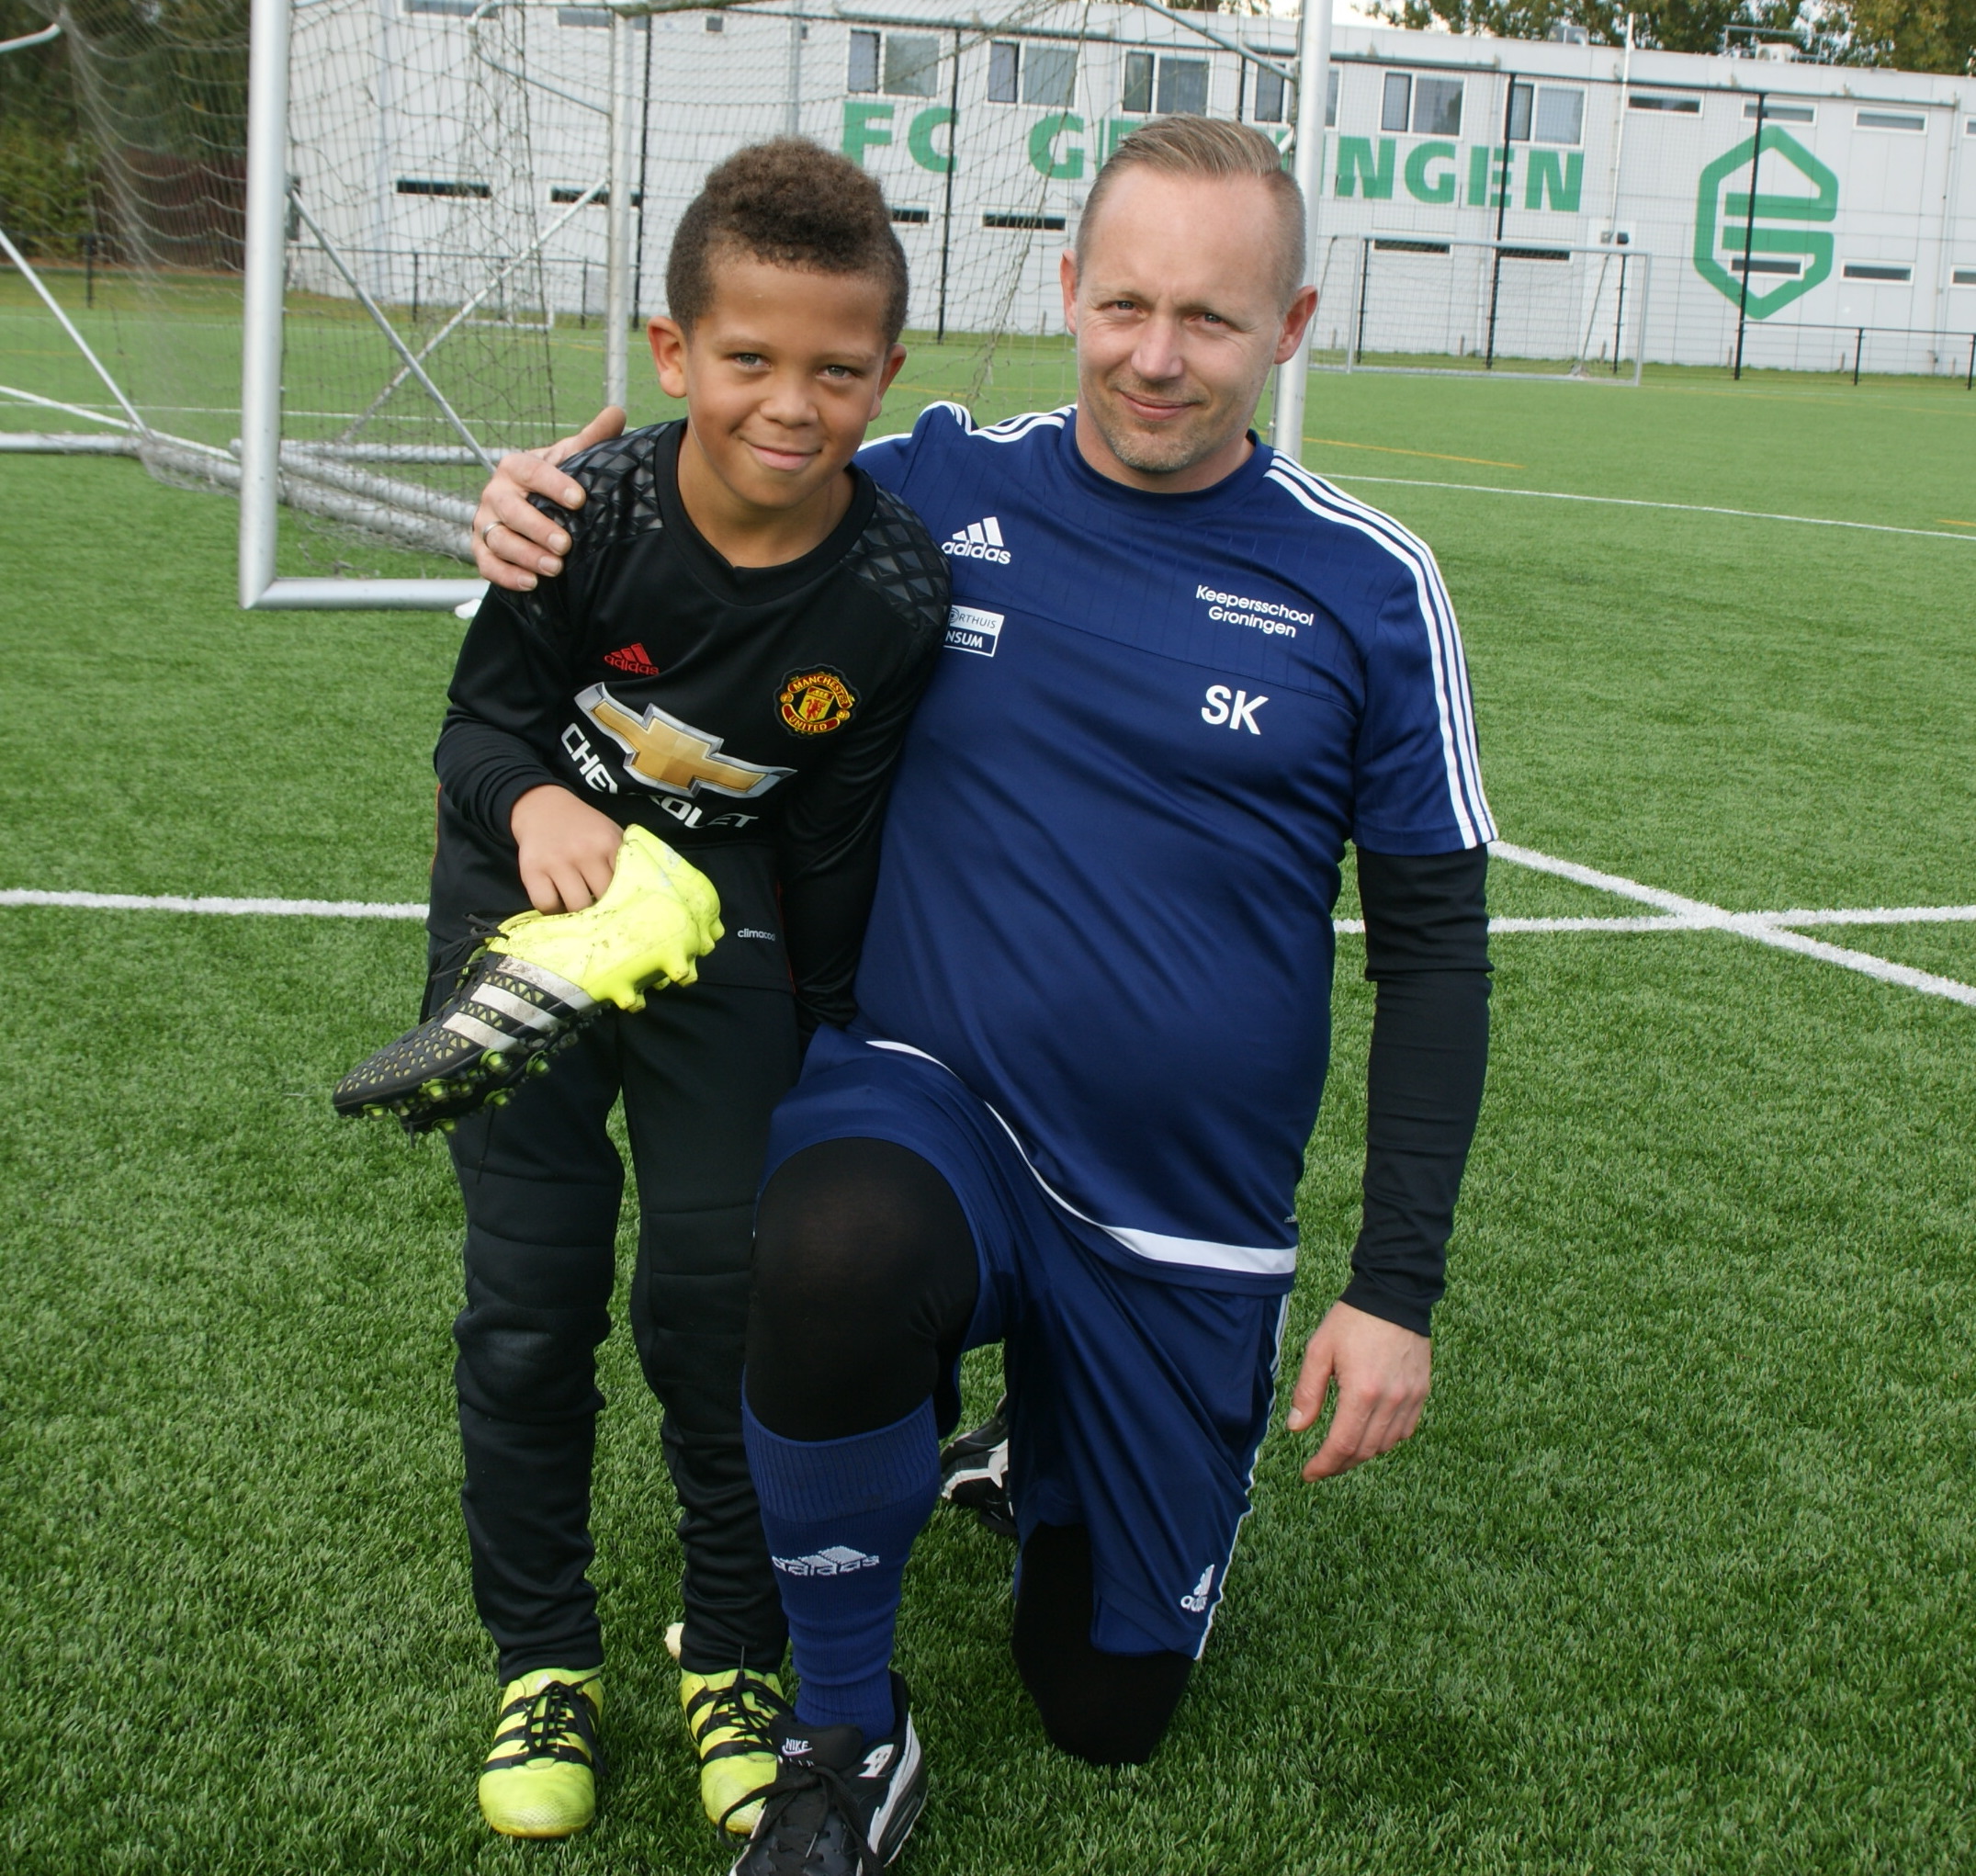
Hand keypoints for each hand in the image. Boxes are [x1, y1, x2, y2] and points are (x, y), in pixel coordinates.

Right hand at [474, 406, 626, 590]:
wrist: (528, 508)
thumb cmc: (553, 483)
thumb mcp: (570, 459)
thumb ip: (591, 440)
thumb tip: (616, 412)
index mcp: (515, 467)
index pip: (530, 471)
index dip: (553, 485)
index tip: (579, 499)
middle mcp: (496, 493)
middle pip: (511, 510)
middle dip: (538, 528)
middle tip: (565, 544)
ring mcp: (486, 522)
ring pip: (498, 539)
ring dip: (525, 555)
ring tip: (554, 568)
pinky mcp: (482, 549)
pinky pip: (487, 564)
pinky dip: (506, 575)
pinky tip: (531, 583)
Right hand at [510, 785, 622, 913]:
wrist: (541, 806)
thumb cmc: (582, 827)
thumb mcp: (609, 833)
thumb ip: (624, 858)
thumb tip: (640, 893)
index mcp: (608, 842)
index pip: (626, 882)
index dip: (626, 899)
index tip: (625, 908)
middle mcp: (583, 852)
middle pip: (603, 898)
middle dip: (604, 909)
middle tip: (601, 912)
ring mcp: (556, 861)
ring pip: (576, 906)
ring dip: (579, 914)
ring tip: (579, 908)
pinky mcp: (531, 870)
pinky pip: (546, 904)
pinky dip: (552, 910)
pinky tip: (558, 902)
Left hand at [1286, 1301, 1430, 1481]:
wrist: (1393, 1295)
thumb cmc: (1352, 1320)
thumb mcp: (1319, 1351)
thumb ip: (1307, 1392)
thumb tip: (1296, 1428)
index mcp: (1362, 1392)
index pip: (1342, 1445)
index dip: (1324, 1465)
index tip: (1308, 1474)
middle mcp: (1390, 1400)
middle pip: (1364, 1451)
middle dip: (1340, 1463)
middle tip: (1321, 1465)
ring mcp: (1410, 1398)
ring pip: (1386, 1444)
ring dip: (1362, 1453)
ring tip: (1342, 1449)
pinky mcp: (1421, 1392)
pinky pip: (1405, 1430)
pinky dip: (1385, 1439)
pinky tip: (1369, 1432)